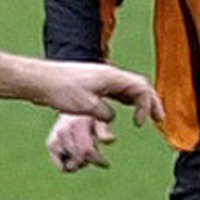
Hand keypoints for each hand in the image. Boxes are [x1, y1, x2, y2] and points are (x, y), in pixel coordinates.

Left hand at [39, 60, 162, 127]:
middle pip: (139, 87)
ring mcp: (102, 78)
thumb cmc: (60, 90)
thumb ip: (104, 113)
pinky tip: (127, 109)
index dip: (146, 106)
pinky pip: (117, 91)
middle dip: (151, 103)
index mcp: (112, 77)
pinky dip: (126, 100)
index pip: (141, 89)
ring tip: (146, 116)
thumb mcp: (86, 106)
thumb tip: (110, 118)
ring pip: (128, 88)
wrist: (40, 80)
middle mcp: (110, 75)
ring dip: (139, 102)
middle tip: (159, 119)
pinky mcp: (93, 83)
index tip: (140, 124)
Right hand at [47, 112, 115, 171]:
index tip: (106, 164)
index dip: (97, 160)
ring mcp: (54, 139)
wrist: (71, 106)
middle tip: (95, 155)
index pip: (85, 150)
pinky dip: (70, 165)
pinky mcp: (50, 145)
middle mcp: (62, 132)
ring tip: (84, 152)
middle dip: (90, 161)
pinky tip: (75, 156)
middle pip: (78, 159)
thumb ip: (104, 131)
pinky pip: (62, 167)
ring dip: (80, 163)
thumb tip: (110, 141)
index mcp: (76, 125)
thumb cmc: (91, 116)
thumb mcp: (101, 120)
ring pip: (69, 166)